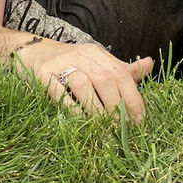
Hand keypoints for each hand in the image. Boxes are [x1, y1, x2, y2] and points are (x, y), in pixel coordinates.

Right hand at [14, 38, 153, 122]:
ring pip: (83, 84)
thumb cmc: (70, 63)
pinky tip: (79, 122)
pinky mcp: (42, 75)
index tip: (139, 121)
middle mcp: (80, 55)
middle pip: (105, 79)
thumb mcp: (97, 64)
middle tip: (121, 130)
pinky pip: (58, 92)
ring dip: (95, 109)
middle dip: (116, 107)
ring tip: (103, 129)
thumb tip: (151, 65)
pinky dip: (70, 108)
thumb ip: (123, 69)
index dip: (132, 98)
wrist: (31, 52)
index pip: (121, 74)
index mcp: (97, 54)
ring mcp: (60, 64)